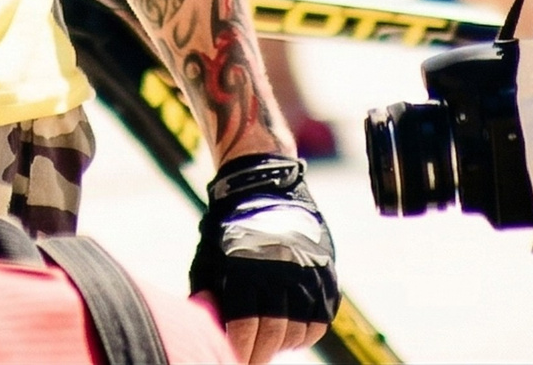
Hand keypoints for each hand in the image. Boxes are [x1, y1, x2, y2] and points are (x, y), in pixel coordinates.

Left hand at [189, 154, 336, 362]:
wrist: (264, 185)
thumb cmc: (227, 226)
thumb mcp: (208, 257)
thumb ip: (207, 294)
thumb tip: (209, 326)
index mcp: (247, 269)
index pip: (245, 328)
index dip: (238, 351)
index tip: (232, 358)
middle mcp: (281, 272)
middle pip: (273, 335)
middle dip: (259, 354)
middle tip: (249, 358)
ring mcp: (307, 273)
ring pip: (298, 331)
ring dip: (281, 344)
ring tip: (268, 342)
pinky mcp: (325, 273)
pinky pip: (320, 320)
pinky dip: (304, 333)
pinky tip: (289, 331)